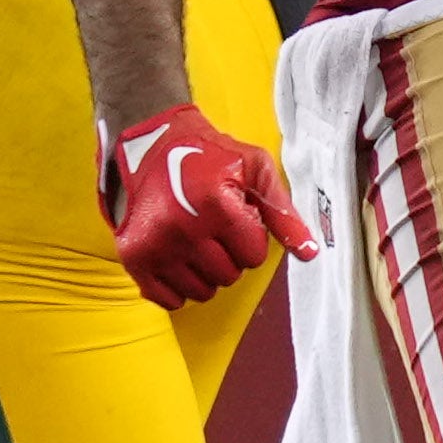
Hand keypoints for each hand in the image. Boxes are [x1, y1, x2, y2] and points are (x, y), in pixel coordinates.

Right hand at [101, 103, 316, 309]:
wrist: (152, 143)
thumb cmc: (208, 154)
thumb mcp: (254, 168)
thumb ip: (282, 211)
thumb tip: (309, 253)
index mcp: (216, 205)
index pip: (253, 255)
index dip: (249, 237)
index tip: (234, 217)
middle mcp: (183, 228)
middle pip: (229, 276)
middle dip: (229, 255)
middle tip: (214, 227)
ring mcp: (155, 246)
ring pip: (202, 292)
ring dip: (206, 272)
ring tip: (195, 240)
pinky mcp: (133, 257)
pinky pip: (169, 300)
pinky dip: (178, 286)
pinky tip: (177, 257)